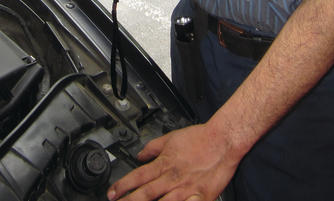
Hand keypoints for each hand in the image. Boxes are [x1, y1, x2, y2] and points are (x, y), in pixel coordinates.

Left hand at [107, 123, 239, 199]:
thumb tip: (140, 154)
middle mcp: (172, 178)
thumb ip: (153, 148)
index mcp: (164, 164)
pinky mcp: (201, 197)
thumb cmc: (199, 138)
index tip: (111, 193)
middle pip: (146, 193)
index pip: (138, 176)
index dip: (123, 186)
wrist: (222, 140)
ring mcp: (186, 189)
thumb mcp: (171, 138)